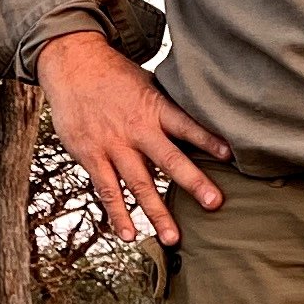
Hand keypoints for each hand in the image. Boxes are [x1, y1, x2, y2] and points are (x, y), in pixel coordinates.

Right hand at [35, 29, 227, 247]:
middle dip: (193, 182)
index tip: (231, 155)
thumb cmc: (115, 76)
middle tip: (214, 203)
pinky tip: (129, 235)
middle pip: (169, 159)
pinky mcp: (91, 157)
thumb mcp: (148, 83)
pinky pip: (107, 191)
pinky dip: (118, 215)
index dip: (208, 139)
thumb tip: (203, 120)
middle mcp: (136, 129)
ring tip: (173, 238)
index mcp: (154, 108)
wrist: (72, 66)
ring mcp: (113, 145)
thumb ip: (169, 107)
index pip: (186, 125)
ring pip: (139, 184)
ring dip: (157, 213)